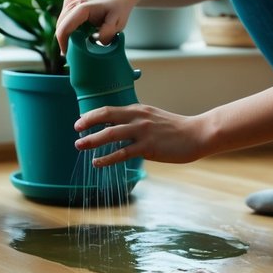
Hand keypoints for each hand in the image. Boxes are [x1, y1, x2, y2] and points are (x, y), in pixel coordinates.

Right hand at [55, 0, 140, 54]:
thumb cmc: (119, 7)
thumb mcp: (117, 24)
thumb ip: (106, 35)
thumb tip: (95, 42)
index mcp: (82, 7)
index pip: (64, 29)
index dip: (63, 44)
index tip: (68, 56)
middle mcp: (72, 2)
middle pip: (60, 27)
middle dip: (65, 41)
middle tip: (74, 54)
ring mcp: (69, 0)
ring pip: (61, 24)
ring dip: (67, 35)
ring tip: (79, 44)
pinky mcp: (69, 2)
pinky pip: (65, 20)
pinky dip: (70, 28)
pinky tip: (80, 33)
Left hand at [73, 103, 208, 165]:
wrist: (197, 134)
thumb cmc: (175, 129)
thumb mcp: (153, 118)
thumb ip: (137, 121)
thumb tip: (119, 127)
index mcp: (138, 110)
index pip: (109, 109)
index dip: (92, 115)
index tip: (80, 121)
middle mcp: (137, 118)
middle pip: (106, 117)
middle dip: (87, 123)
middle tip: (76, 131)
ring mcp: (142, 132)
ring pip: (110, 134)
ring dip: (92, 141)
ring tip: (80, 146)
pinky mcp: (148, 148)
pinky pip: (122, 153)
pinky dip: (107, 158)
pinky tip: (98, 162)